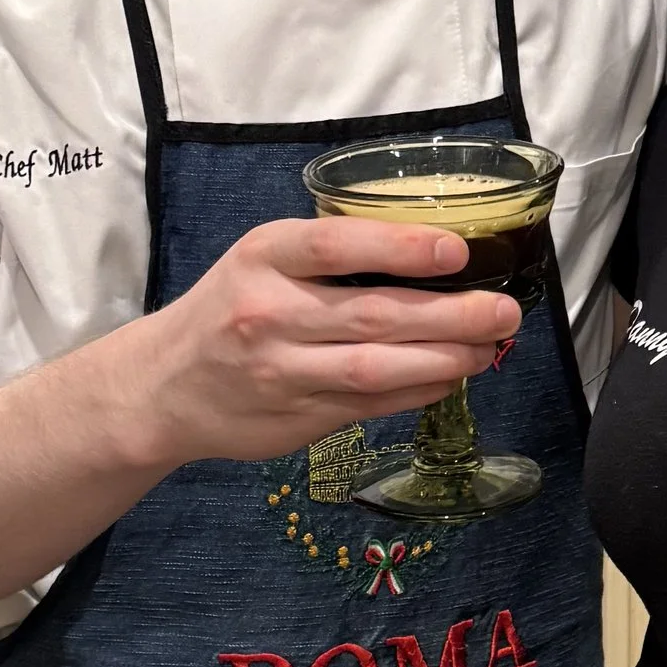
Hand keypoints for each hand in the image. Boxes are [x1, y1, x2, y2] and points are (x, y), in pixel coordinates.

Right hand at [123, 217, 521, 467]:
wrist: (162, 387)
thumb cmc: (229, 308)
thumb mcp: (261, 260)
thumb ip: (328, 256)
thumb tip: (435, 254)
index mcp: (263, 258)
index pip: (335, 247)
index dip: (401, 247)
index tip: (457, 250)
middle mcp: (269, 314)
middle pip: (372, 316)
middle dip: (450, 315)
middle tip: (504, 311)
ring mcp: (282, 373)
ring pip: (376, 369)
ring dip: (444, 360)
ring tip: (490, 348)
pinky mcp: (296, 419)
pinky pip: (370, 404)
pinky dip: (418, 392)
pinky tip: (451, 377)